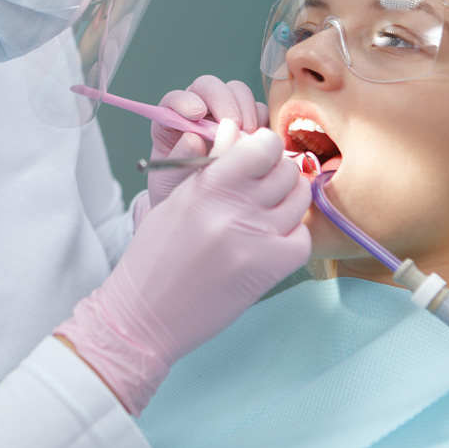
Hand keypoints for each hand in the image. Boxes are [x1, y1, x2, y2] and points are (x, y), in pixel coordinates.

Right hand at [56, 125, 310, 414]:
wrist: (146, 314)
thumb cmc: (156, 255)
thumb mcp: (177, 199)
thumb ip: (212, 167)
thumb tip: (239, 133)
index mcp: (207, 187)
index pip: (263, 145)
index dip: (265, 145)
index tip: (258, 153)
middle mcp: (234, 210)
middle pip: (287, 169)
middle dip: (278, 170)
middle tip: (263, 183)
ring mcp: (256, 240)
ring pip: (299, 198)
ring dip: (287, 199)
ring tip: (267, 211)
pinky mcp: (270, 270)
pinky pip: (302, 237)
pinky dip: (292, 234)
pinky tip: (271, 239)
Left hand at [148, 75, 268, 207]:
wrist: (198, 208)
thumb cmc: (178, 189)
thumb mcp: (170, 180)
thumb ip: (180, 158)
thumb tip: (193, 139)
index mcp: (171, 121)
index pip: (175, 99)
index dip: (185, 101)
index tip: (196, 113)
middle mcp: (198, 111)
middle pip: (210, 86)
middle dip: (223, 101)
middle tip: (232, 124)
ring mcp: (223, 114)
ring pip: (237, 92)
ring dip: (245, 109)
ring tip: (246, 135)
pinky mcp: (247, 124)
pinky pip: (258, 109)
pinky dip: (261, 120)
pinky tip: (257, 141)